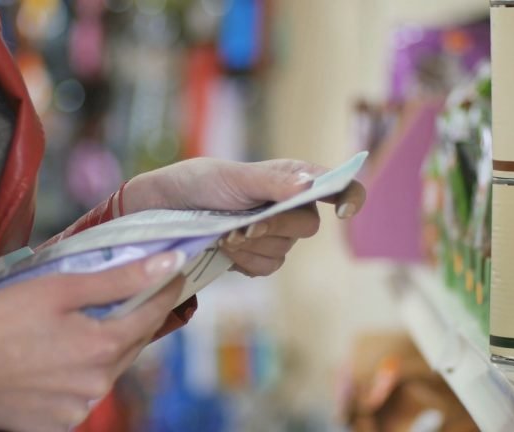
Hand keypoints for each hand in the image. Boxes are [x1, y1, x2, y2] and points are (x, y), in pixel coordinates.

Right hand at [0, 252, 184, 431]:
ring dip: (108, 346)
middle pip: (134, 343)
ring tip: (85, 325)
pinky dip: (83, 371)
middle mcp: (98, 384)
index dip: (166, 290)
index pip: (153, 313)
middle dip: (137, 316)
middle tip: (134, 293)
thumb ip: (119, 279)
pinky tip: (61, 357)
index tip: (175, 273)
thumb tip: (168, 264)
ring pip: (111, 369)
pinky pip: (85, 391)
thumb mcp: (59, 288)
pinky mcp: (59, 423)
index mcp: (103, 347)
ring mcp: (79, 408)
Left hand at [125, 158, 365, 275]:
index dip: (350, 197)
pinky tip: (225, 249)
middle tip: (240, 227)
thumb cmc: (198, 182)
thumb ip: (271, 182)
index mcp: (292, 177)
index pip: (338, 186)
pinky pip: (266, 268)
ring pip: (284, 251)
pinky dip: (244, 261)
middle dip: (273, 228)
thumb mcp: (231, 176)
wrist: (163, 211)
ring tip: (223, 234)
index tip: (342, 211)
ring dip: (251, 247)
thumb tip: (311, 185)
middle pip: (308, 226)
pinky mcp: (257, 257)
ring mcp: (275, 234)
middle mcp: (290, 206)